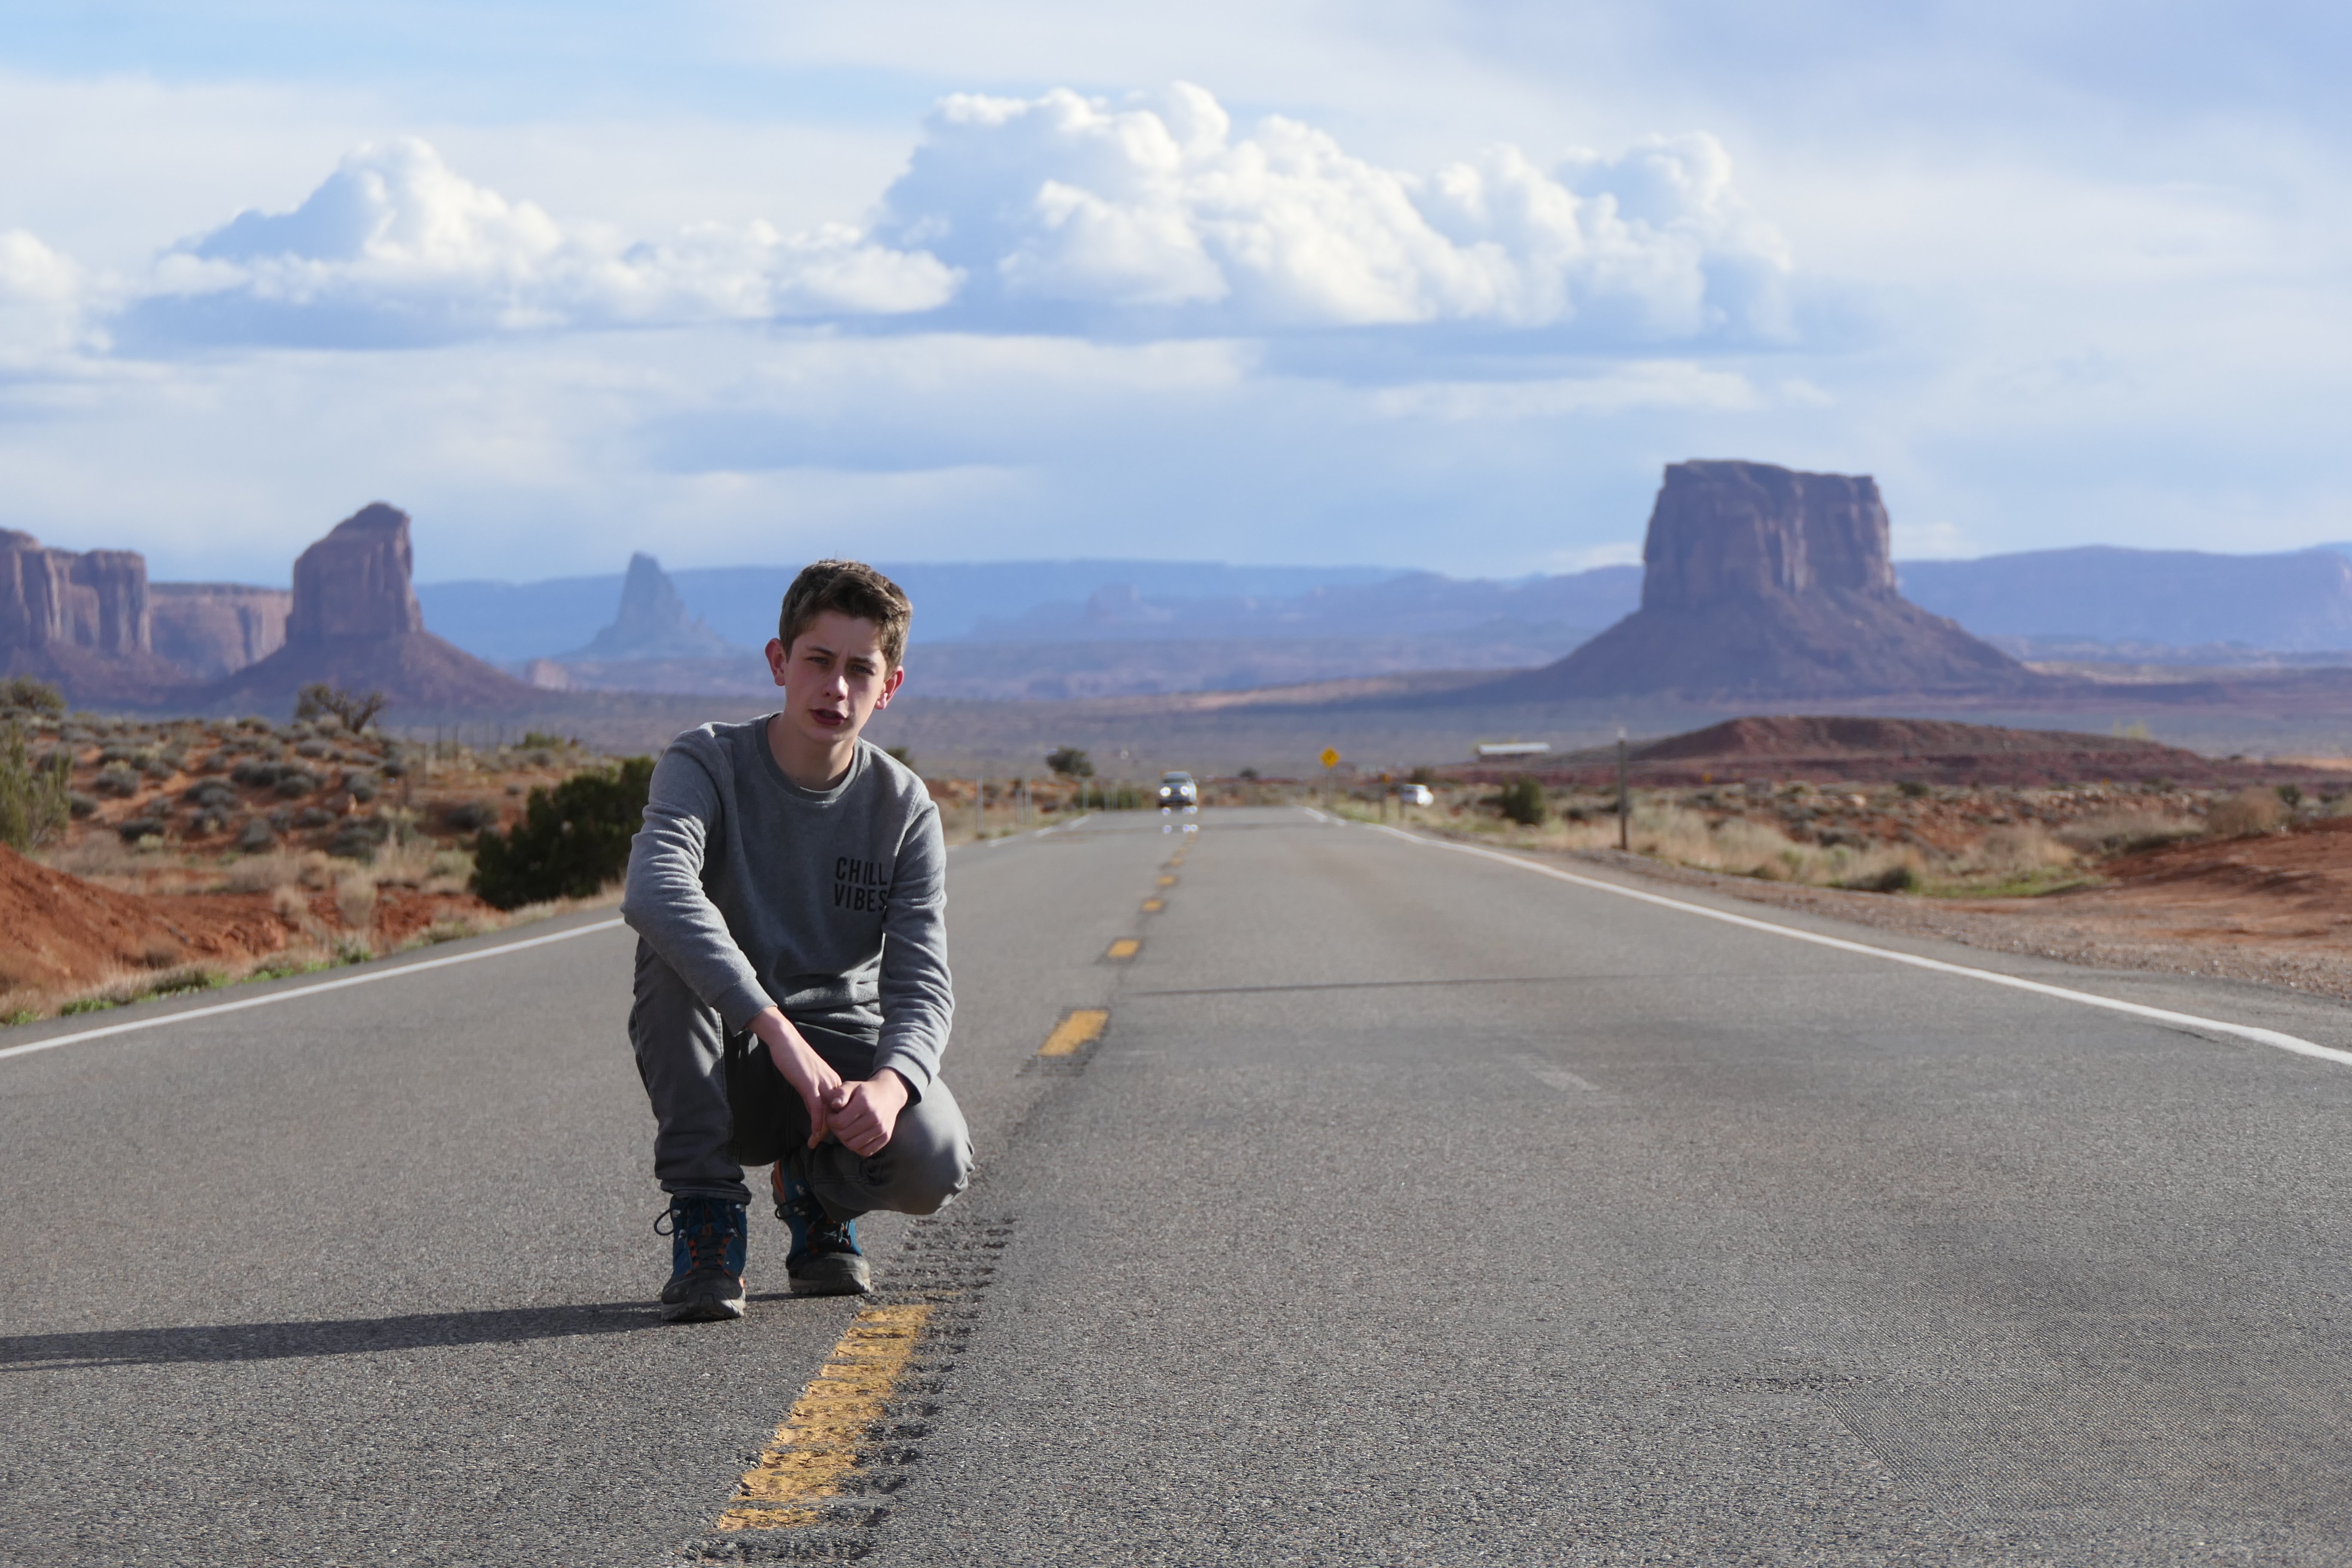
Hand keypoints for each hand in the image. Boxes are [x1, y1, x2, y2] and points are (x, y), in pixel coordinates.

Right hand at [749, 1008, 843, 1147]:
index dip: (833, 1123)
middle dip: (829, 1130)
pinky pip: (817, 1108)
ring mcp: (822, 1083)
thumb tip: (814, 1111)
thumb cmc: (795, 1057)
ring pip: (828, 1112)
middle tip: (818, 1143)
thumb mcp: (807, 1079)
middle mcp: (832, 1083)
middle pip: (836, 1112)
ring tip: (814, 1143)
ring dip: (822, 1130)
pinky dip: (817, 1122)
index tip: (824, 1135)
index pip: (838, 1108)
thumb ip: (813, 1095)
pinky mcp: (810, 1084)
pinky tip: (814, 1134)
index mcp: (833, 1081)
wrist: (786, 1040)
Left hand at [829, 1069, 908, 1156]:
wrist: (889, 1094)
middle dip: (836, 1130)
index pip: (839, 1122)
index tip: (832, 1115)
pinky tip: (856, 1136)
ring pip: (853, 1145)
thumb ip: (841, 1093)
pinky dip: (858, 1147)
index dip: (830, 1120)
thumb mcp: (851, 1086)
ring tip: (846, 1129)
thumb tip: (834, 1105)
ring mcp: (881, 1129)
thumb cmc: (865, 1091)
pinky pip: (866, 1151)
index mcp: (864, 1103)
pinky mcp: (886, 1137)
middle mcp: (874, 1118)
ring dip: (845, 1139)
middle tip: (838, 1122)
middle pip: (844, 1135)